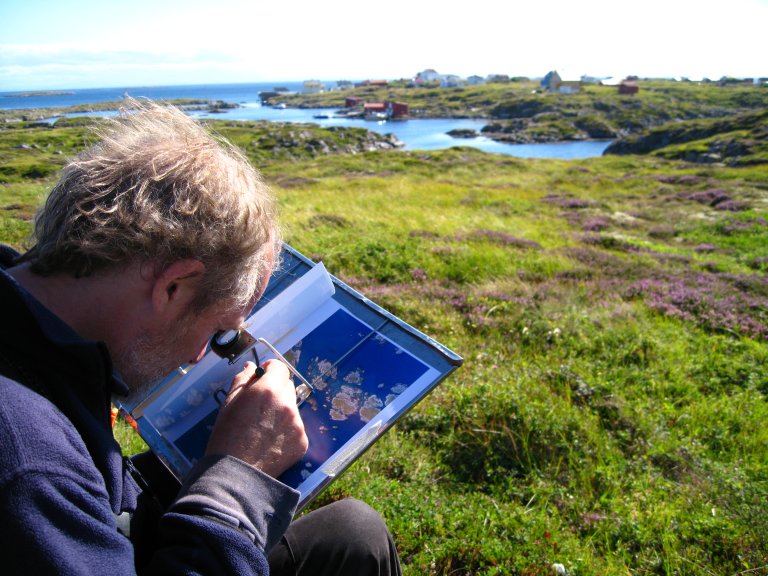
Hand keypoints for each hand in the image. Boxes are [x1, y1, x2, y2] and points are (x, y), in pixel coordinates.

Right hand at [205, 359, 307, 477]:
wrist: (235, 474)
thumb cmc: (226, 438)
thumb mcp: (228, 403)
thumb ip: (242, 380)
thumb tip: (252, 367)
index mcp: (268, 390)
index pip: (280, 367)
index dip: (270, 370)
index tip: (263, 375)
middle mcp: (287, 404)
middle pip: (287, 386)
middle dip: (275, 390)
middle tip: (260, 405)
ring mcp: (297, 424)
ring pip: (292, 407)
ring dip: (281, 411)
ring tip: (262, 428)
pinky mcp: (302, 441)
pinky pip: (296, 427)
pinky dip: (286, 430)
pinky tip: (270, 441)